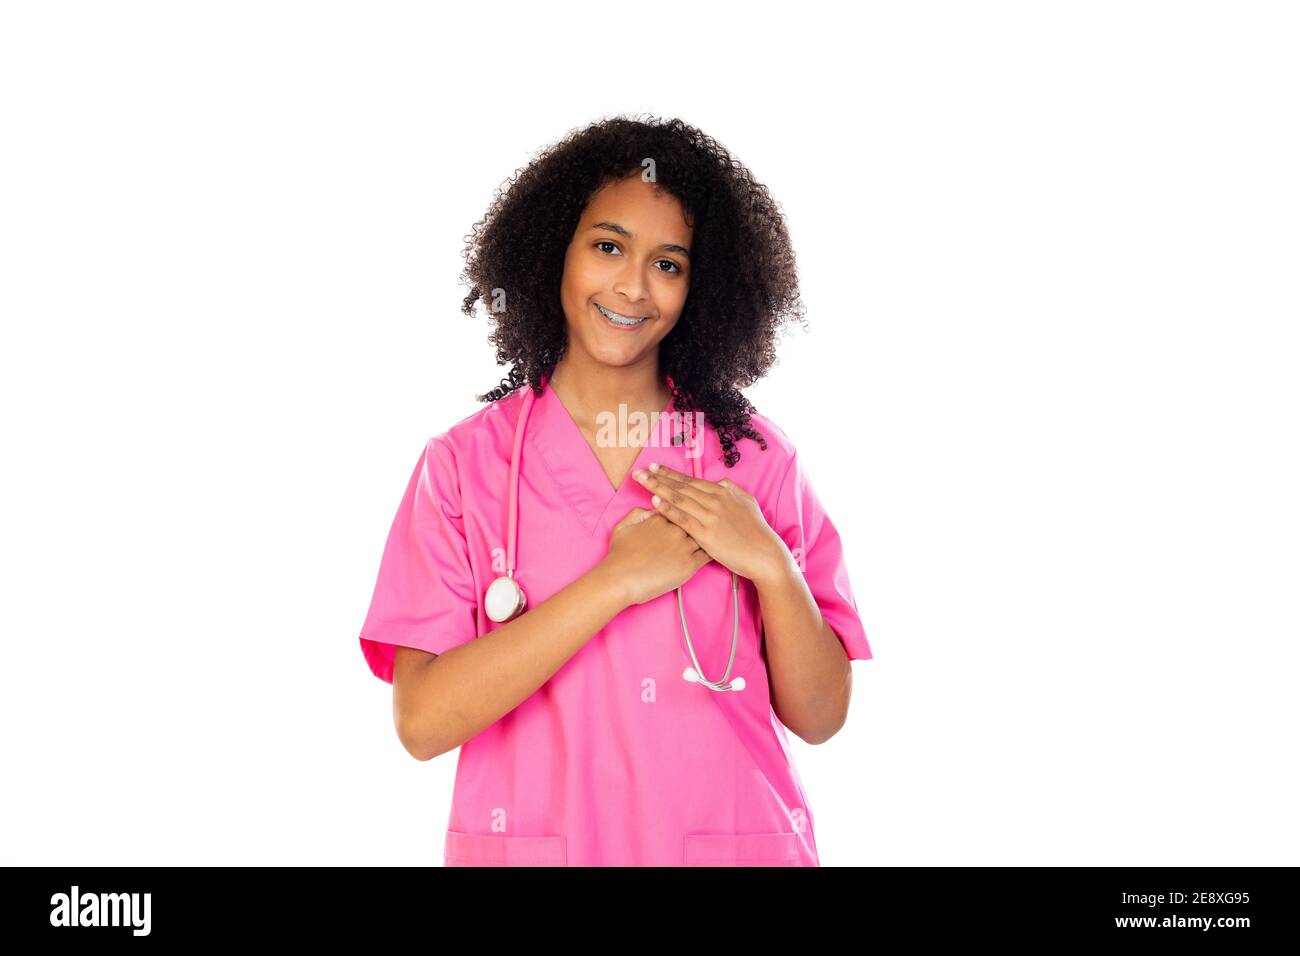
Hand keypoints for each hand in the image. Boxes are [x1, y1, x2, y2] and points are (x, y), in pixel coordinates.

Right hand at [600, 507, 713, 605]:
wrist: (620, 578)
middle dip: (703, 518)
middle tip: (714, 519)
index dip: (687, 508)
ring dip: (712, 535)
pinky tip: (719, 551)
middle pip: (696, 518)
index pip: (679, 506)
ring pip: (704, 535)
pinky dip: (714, 551)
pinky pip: (708, 555)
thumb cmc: (618, 555)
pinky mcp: (689, 564)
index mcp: (660, 517)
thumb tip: (649, 509)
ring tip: (722, 534)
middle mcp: (675, 528)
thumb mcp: (623, 526)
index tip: (693, 510)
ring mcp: (684, 546)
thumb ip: (637, 514)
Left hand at [631, 462, 792, 585]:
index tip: (654, 467)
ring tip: (641, 482)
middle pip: (680, 487)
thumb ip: (731, 490)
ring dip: (658, 489)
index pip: (691, 481)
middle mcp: (714, 500)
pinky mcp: (706, 534)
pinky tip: (654, 503)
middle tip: (639, 471)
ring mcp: (709, 516)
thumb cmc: (756, 530)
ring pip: (679, 499)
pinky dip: (668, 509)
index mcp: (722, 492)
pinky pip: (683, 519)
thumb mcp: (747, 502)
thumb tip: (719, 483)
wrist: (764, 553)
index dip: (670, 474)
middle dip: (658, 478)